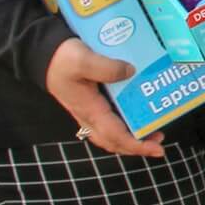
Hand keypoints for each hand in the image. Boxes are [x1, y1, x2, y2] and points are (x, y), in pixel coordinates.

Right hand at [45, 39, 162, 157]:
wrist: (45, 56)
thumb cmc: (62, 60)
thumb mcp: (82, 60)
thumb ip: (106, 67)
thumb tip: (131, 72)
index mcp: (89, 110)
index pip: (115, 135)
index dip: (137, 145)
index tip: (157, 148)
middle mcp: (89, 116)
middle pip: (115, 141)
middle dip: (138, 146)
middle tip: (160, 142)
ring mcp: (90, 112)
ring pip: (112, 134)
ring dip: (132, 137)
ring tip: (154, 131)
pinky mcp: (92, 105)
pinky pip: (110, 123)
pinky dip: (125, 125)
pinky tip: (138, 116)